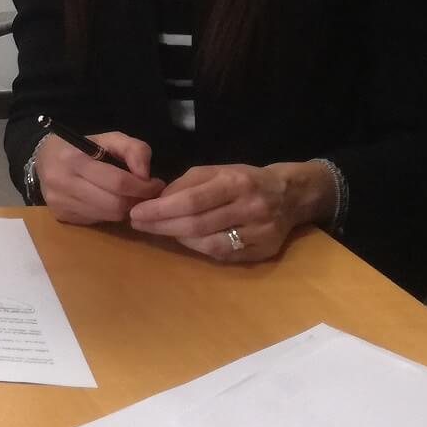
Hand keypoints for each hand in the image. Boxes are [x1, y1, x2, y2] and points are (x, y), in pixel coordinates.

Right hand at [34, 130, 164, 224]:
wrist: (42, 159)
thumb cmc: (80, 146)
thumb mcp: (108, 138)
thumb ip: (134, 149)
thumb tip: (146, 175)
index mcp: (74, 159)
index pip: (117, 182)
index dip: (143, 187)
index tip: (156, 184)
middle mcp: (63, 183)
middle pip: (115, 204)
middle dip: (137, 200)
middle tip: (147, 194)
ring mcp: (60, 202)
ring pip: (108, 216)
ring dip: (125, 208)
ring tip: (129, 197)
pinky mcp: (61, 216)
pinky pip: (97, 220)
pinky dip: (109, 213)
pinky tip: (109, 201)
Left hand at [128, 161, 333, 262]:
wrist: (290, 195)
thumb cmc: (245, 180)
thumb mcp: (217, 171)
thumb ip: (186, 184)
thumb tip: (157, 200)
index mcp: (236, 183)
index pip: (192, 200)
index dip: (160, 209)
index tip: (136, 212)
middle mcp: (250, 208)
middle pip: (198, 224)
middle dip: (162, 226)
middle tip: (138, 224)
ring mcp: (260, 233)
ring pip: (209, 244)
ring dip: (178, 239)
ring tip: (159, 230)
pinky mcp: (264, 251)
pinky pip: (224, 255)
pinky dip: (199, 248)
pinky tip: (185, 240)